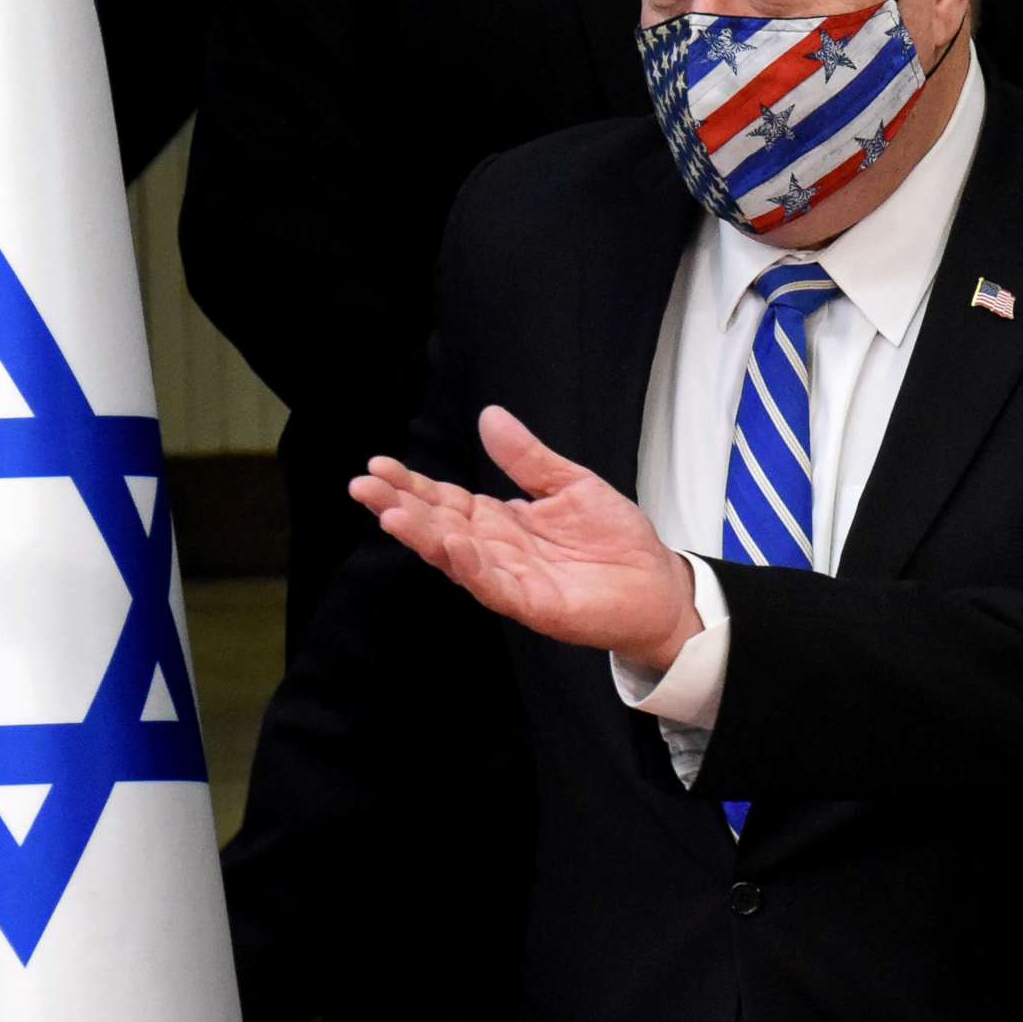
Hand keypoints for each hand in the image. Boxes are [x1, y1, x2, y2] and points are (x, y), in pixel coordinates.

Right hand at [353, 406, 700, 669]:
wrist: (658, 584)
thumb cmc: (616, 538)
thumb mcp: (571, 484)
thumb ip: (528, 457)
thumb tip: (490, 416)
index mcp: (500, 520)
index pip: (444, 500)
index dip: (412, 484)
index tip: (378, 465)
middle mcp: (496, 550)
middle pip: (438, 526)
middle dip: (400, 506)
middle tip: (364, 485)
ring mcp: (511, 579)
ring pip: (456, 557)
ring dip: (422, 537)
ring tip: (390, 513)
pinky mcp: (534, 605)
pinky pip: (495, 587)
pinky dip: (472, 567)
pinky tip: (452, 546)